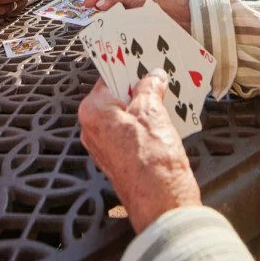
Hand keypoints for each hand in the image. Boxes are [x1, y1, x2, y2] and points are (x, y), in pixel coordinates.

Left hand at [78, 71, 200, 233]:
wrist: (163, 204)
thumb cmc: (153, 160)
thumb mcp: (153, 111)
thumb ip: (150, 88)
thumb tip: (153, 76)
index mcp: (93, 112)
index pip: (108, 77)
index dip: (127, 67)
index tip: (141, 57)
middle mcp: (92, 130)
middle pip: (116, 96)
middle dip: (138, 85)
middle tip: (159, 72)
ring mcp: (105, 147)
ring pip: (125, 114)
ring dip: (145, 103)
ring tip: (167, 91)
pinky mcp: (120, 160)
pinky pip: (131, 131)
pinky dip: (146, 122)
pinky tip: (166, 115)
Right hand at [84, 0, 190, 32]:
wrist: (180, 15)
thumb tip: (101, 5)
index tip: (87, 3)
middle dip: (103, 5)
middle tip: (92, 12)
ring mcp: (141, 6)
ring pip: (119, 11)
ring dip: (110, 15)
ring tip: (101, 20)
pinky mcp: (143, 19)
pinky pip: (126, 21)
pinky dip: (118, 23)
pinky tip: (113, 26)